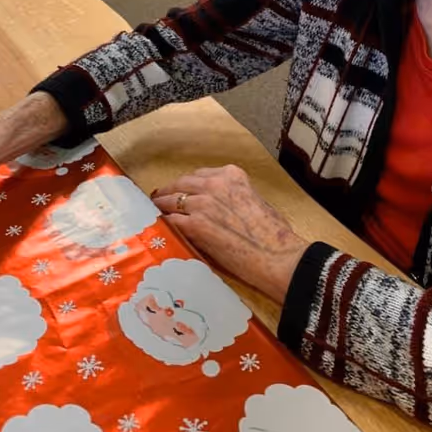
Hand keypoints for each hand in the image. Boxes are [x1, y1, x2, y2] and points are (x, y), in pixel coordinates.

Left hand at [152, 165, 308, 304]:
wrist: (277, 256)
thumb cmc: (275, 235)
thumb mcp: (256, 201)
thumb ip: (235, 196)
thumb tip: (223, 206)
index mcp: (232, 175)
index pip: (199, 175)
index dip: (187, 184)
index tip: (180, 189)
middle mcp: (215, 185)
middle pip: (181, 183)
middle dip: (169, 191)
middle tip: (159, 198)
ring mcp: (203, 204)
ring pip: (171, 200)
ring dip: (161, 206)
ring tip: (154, 212)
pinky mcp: (195, 226)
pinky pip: (170, 220)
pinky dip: (163, 224)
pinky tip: (159, 228)